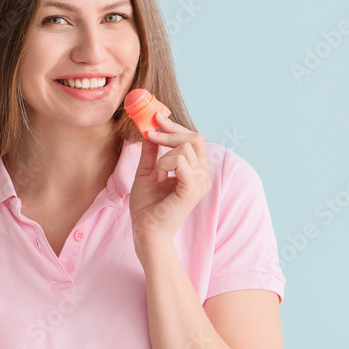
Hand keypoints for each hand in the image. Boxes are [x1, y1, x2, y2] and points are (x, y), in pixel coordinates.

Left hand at [129, 113, 210, 253]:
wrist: (146, 231)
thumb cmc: (148, 207)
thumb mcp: (148, 171)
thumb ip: (152, 152)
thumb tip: (150, 130)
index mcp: (195, 170)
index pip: (193, 138)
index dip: (175, 127)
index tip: (157, 118)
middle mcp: (202, 174)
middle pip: (195, 137)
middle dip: (171, 132)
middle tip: (152, 132)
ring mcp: (200, 182)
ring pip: (186, 147)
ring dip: (164, 155)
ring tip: (157, 173)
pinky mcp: (193, 189)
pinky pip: (181, 160)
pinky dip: (166, 164)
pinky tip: (160, 176)